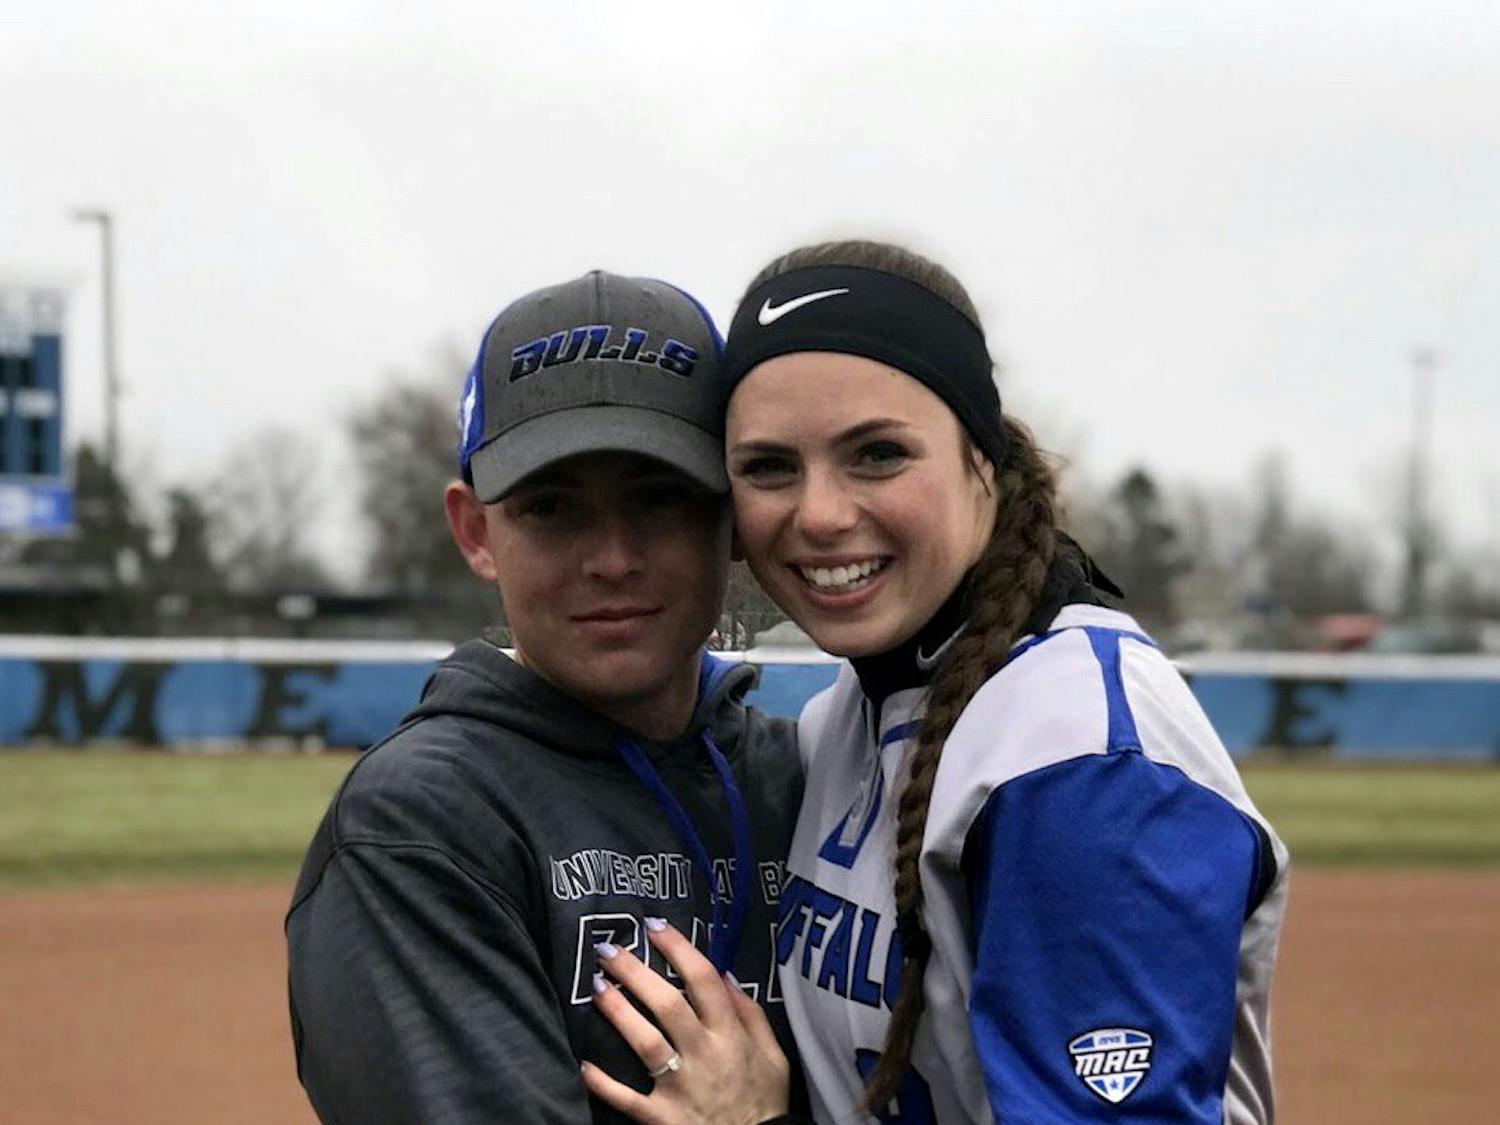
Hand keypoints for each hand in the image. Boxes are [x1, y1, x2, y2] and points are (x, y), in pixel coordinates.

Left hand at [582, 918, 789, 1124]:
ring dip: (618, 1011)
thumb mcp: (774, 1055)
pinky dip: (603, 1083)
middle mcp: (704, 1054)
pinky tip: (584, 1063)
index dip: (678, 949)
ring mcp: (680, 1086)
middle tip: (608, 948)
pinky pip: (626, 1099)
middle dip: (635, 972)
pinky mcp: (661, 1117)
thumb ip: (751, 1013)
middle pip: (666, 1004)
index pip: (703, 980)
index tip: (654, 926)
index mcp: (730, 1035)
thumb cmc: (763, 1102)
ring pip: (644, 1041)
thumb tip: (726, 974)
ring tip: (596, 986)